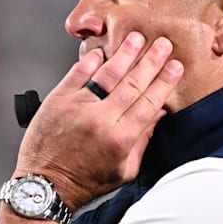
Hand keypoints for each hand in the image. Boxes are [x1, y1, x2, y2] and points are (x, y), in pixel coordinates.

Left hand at [15, 32, 182, 208]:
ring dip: (125, 54)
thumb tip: (158, 114)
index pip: (149, 103)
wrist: (46, 185)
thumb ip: (143, 141)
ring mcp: (78, 107)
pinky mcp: (58, 100)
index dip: (165, 82)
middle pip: (133, 83)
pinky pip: (77, 74)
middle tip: (163, 44)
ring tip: (137, 38)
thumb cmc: (86, 182)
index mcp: (121, 139)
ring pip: (107, 74)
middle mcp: (101, 120)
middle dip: (151, 61)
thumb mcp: (124, 171)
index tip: (176, 66)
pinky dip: (91, 60)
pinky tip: (102, 50)